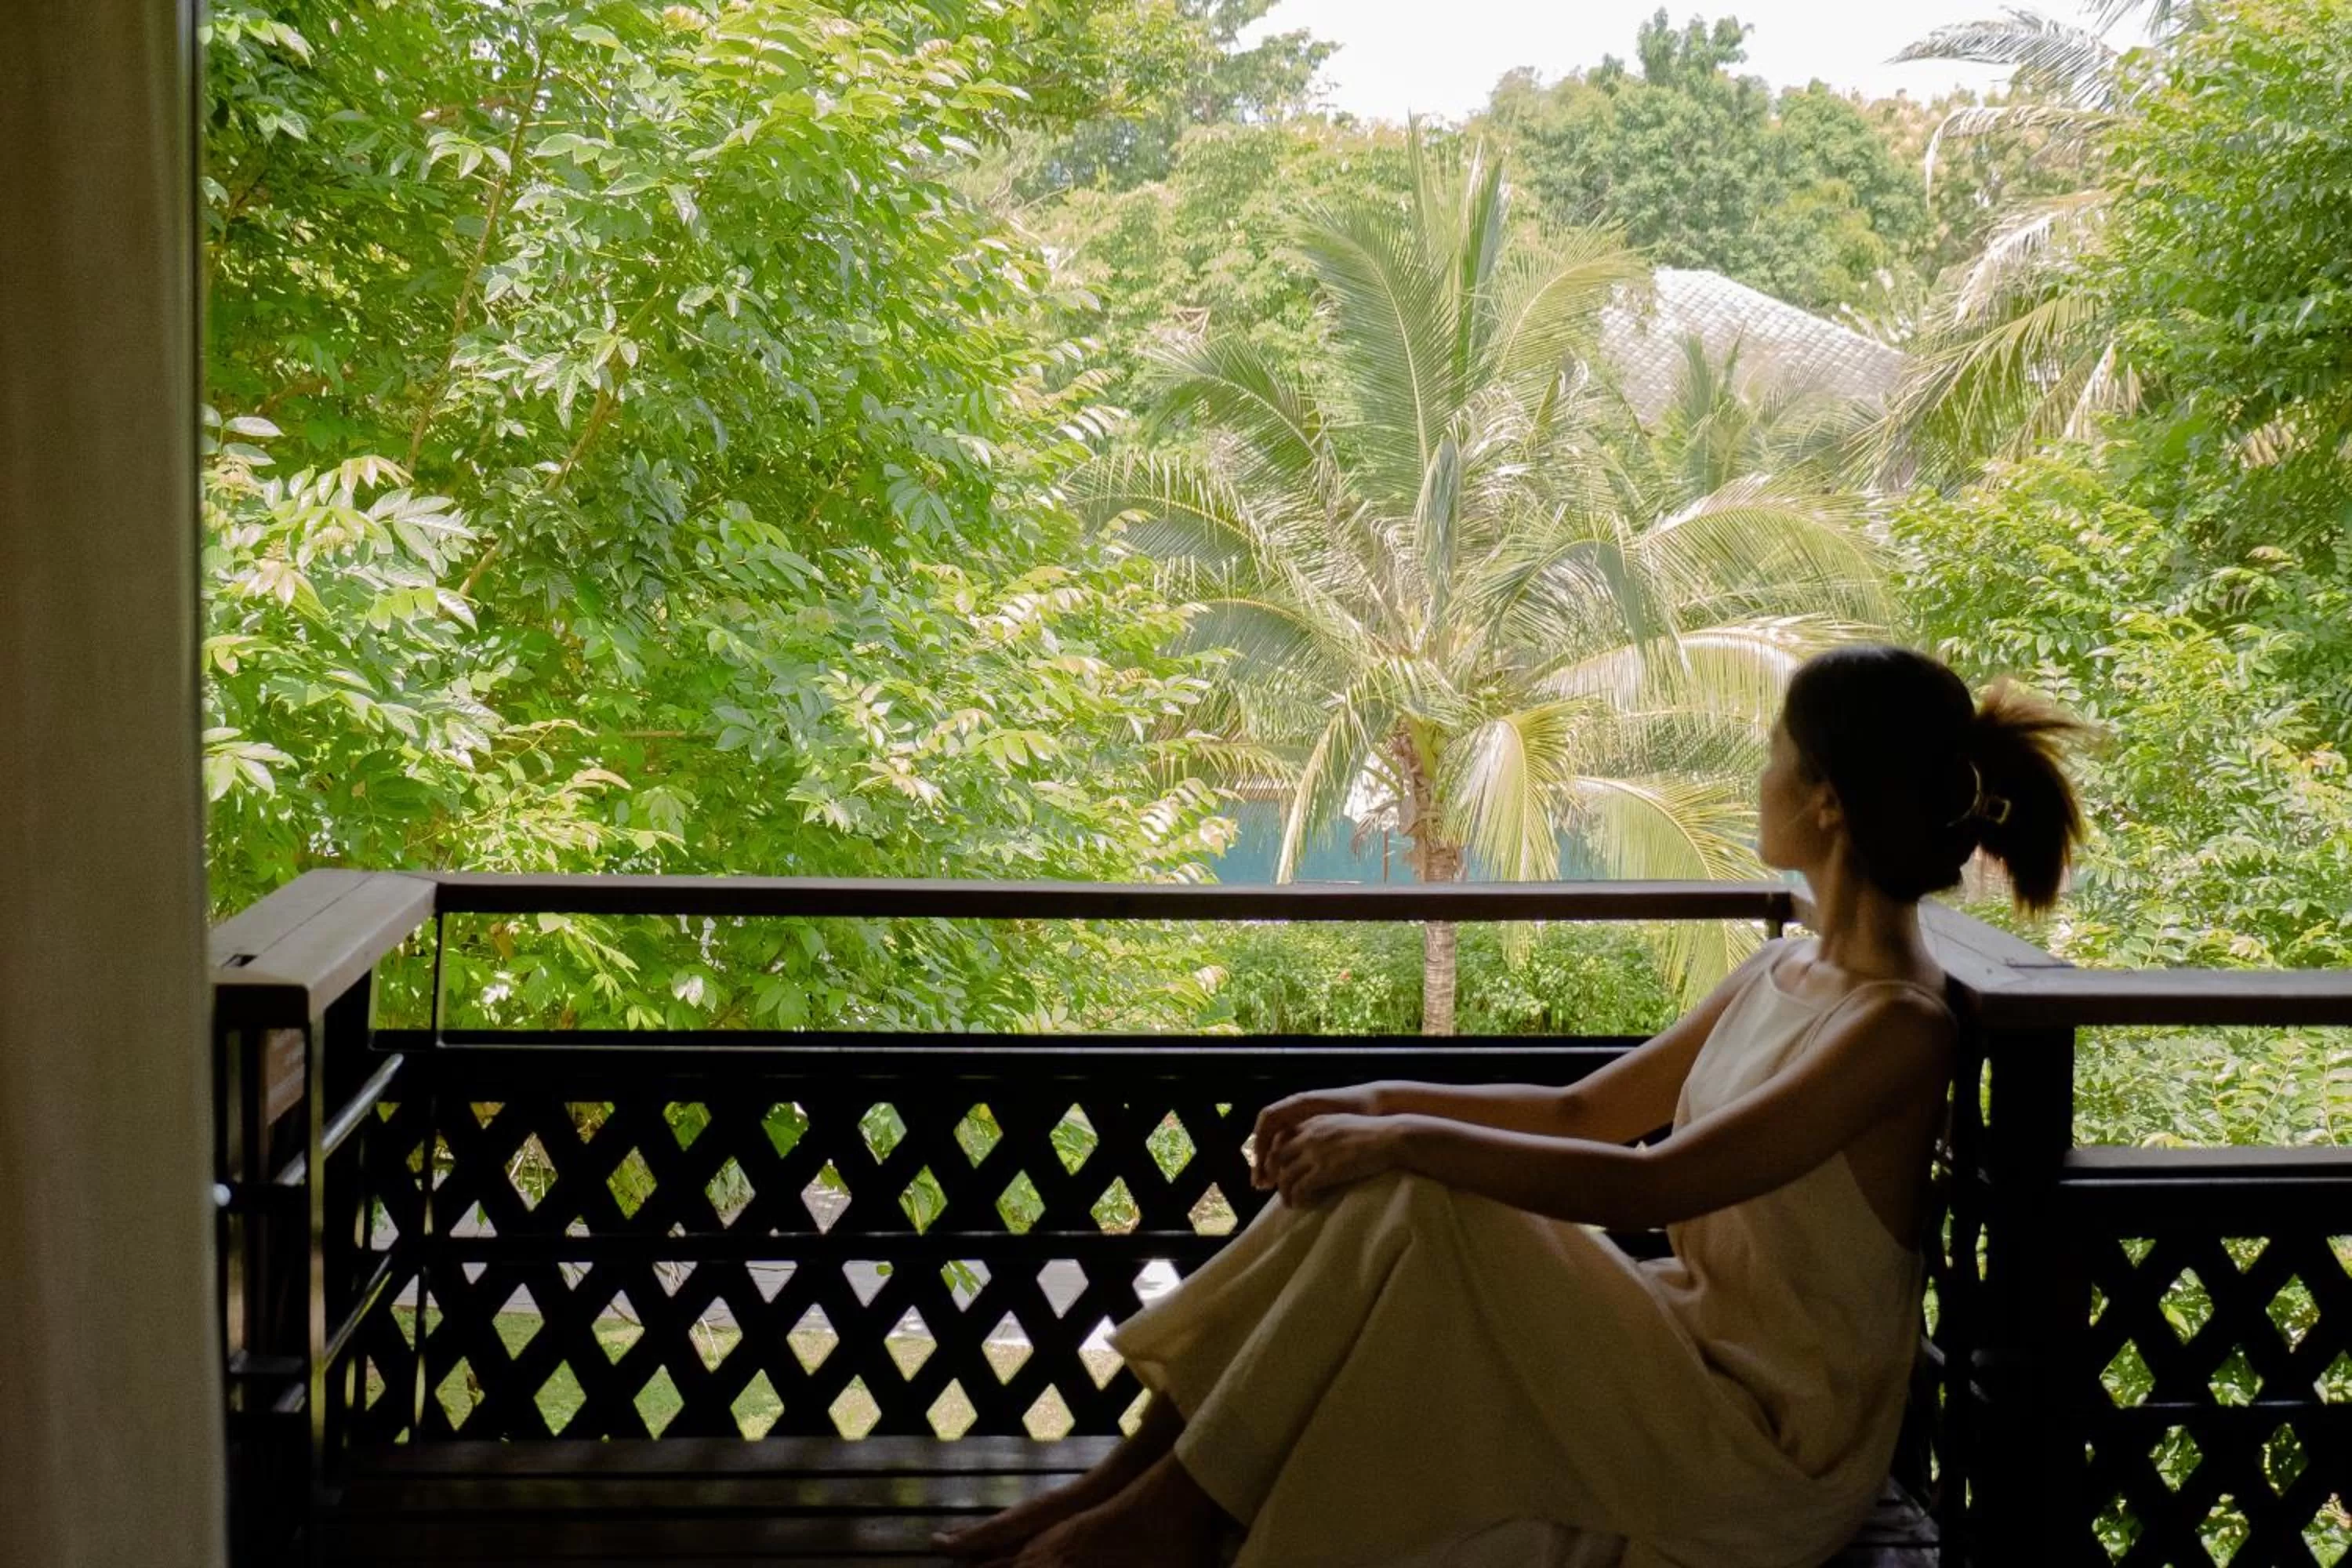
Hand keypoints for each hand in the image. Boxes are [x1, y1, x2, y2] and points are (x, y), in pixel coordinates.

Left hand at [1262, 1112, 1399, 1206]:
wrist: (1389, 1138)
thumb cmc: (1371, 1133)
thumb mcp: (1341, 1124)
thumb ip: (1325, 1132)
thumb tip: (1319, 1149)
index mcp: (1312, 1123)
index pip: (1280, 1139)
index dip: (1275, 1156)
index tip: (1277, 1169)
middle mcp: (1309, 1137)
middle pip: (1276, 1158)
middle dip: (1273, 1175)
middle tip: (1276, 1188)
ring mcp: (1315, 1154)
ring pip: (1285, 1177)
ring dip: (1285, 1193)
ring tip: (1290, 1202)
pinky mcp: (1325, 1171)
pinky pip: (1301, 1189)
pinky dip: (1297, 1199)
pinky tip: (1302, 1204)